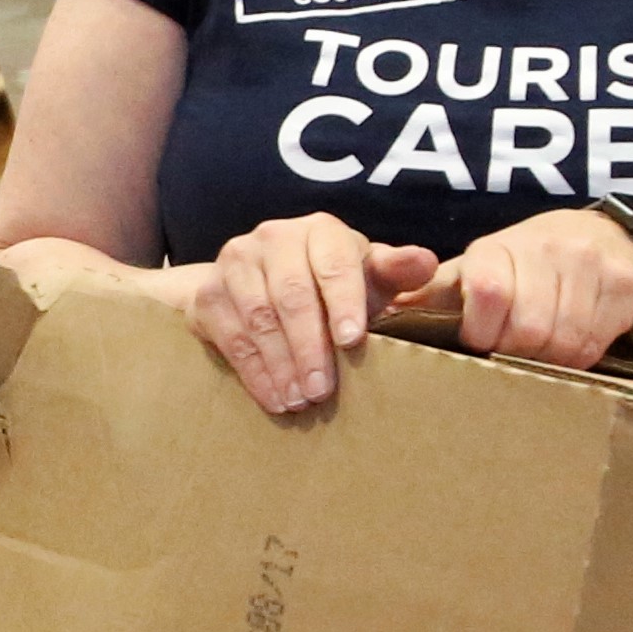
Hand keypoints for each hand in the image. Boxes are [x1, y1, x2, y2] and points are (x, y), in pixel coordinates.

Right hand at [184, 213, 440, 415]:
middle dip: (309, 347)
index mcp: (320, 230)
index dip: (343, 303)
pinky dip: (253, 372)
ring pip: (258, 318)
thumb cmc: (331, 286)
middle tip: (322, 390)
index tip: (351, 342)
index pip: (333, 264)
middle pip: (291, 295)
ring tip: (300, 401)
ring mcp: (234, 262)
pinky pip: (230, 336)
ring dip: (280, 365)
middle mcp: (273, 237)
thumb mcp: (367, 278)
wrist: (263, 282)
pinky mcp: (207, 293)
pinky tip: (274, 397)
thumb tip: (424, 261)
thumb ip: (396, 272)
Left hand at [431, 207, 632, 371]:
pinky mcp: (622, 283)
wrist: (602, 238)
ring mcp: (590, 263)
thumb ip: (432, 291)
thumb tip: (380, 313)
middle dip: (517, 353)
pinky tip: (570, 343)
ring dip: (549, 359)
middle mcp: (547, 247)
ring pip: (565, 342)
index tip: (480, 339)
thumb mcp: (475, 269)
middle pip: (529, 330)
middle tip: (513, 351)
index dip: (482, 332)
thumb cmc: (523, 264)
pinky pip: (597, 343)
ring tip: (540, 350)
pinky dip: (580, 356)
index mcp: (498, 247)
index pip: (488, 293)